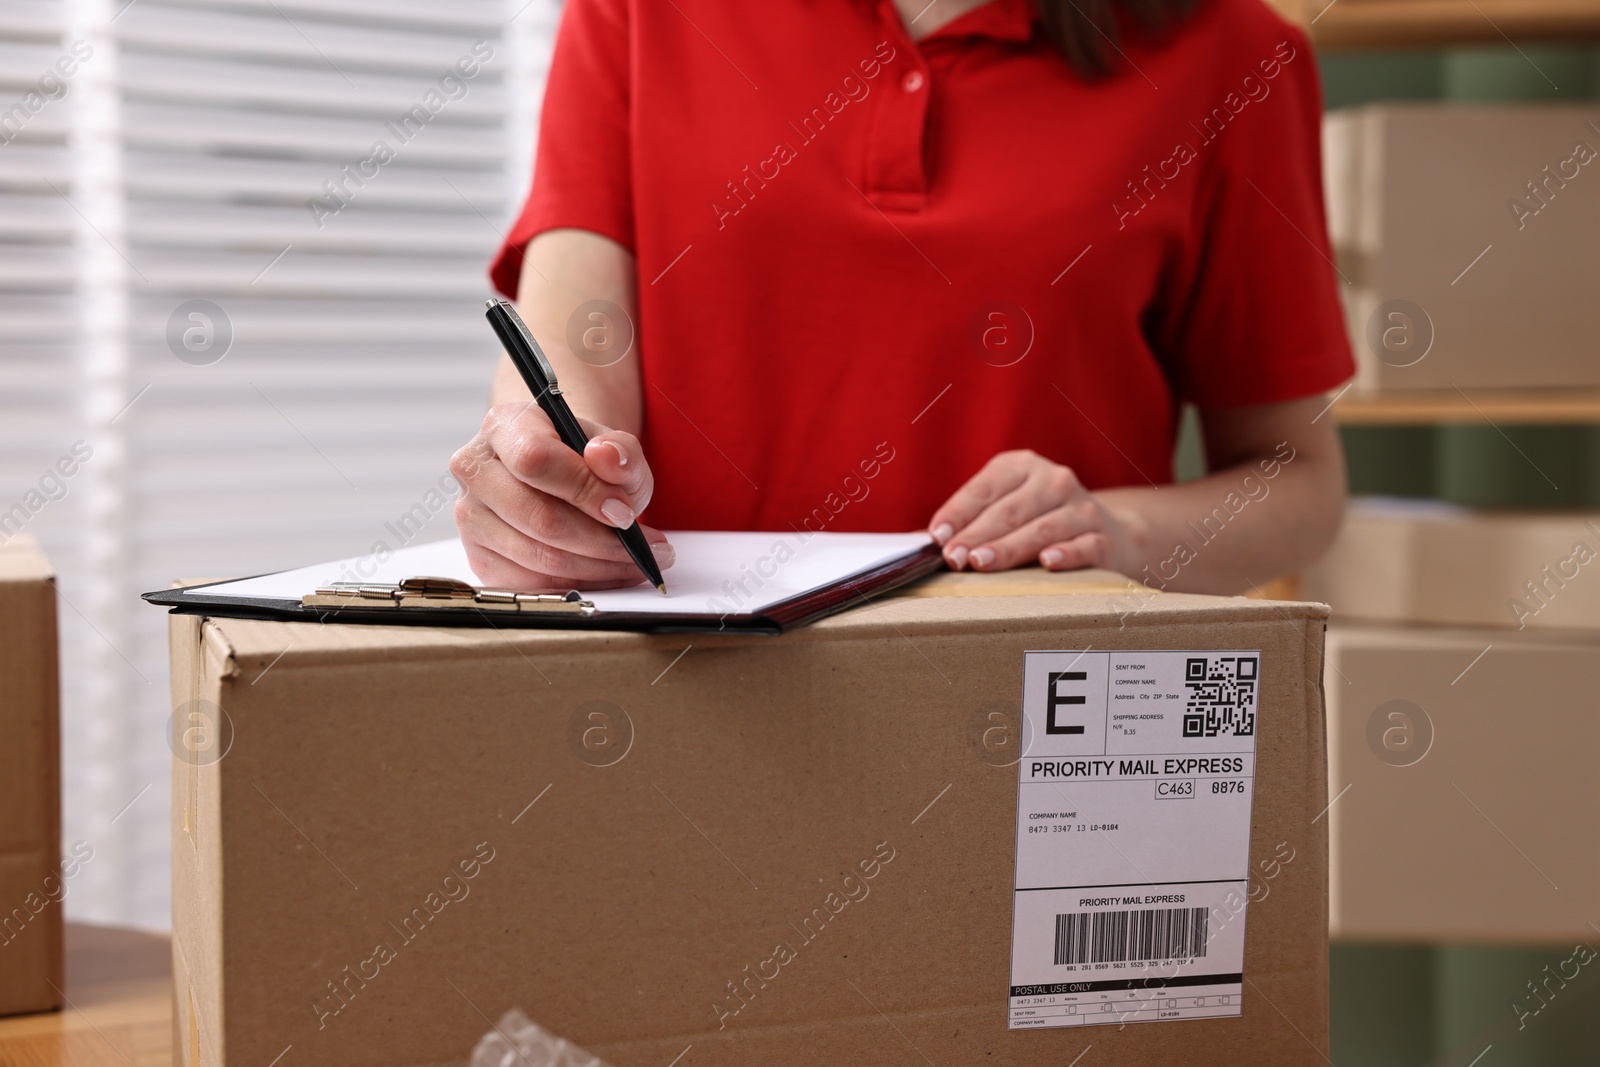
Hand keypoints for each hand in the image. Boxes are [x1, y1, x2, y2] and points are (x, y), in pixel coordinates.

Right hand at [450, 402, 672, 589]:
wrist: (557, 476)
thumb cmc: (583, 459)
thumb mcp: (612, 446)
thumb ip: (620, 450)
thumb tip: (607, 457)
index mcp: (503, 427)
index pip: (535, 460)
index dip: (584, 490)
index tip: (625, 513)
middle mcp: (475, 470)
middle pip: (539, 517)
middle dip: (602, 540)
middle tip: (647, 547)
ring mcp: (471, 517)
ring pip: (540, 557)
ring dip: (600, 567)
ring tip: (638, 561)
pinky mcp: (480, 557)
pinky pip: (534, 584)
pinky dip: (581, 584)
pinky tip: (609, 573)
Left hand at [928, 450, 1138, 573]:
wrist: (1103, 531)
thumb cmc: (1037, 520)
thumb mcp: (1006, 506)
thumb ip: (971, 520)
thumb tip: (925, 541)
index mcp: (1022, 466)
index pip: (984, 489)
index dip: (958, 512)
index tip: (936, 537)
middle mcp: (1054, 480)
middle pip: (1009, 511)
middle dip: (977, 535)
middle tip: (952, 558)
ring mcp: (1082, 508)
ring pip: (1041, 529)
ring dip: (1008, 547)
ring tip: (980, 563)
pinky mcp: (1103, 537)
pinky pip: (1083, 545)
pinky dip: (1066, 554)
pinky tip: (1047, 563)